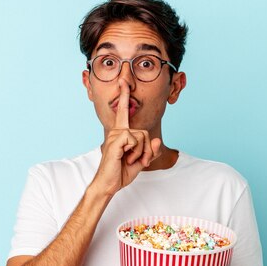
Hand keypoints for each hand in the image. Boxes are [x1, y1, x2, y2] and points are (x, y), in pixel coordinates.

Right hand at [91, 79, 160, 196]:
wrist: (108, 184)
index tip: (123, 81)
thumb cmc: (121, 172)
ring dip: (142, 153)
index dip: (124, 96)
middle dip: (147, 150)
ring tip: (130, 161)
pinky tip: (125, 159)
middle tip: (139, 161)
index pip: (124, 111)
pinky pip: (135, 140)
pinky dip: (136, 153)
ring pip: (142, 136)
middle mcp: (118, 131)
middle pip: (145, 132)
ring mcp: (116, 135)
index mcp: (121, 133)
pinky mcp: (116, 140)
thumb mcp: (141, 161)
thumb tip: (157, 140)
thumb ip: (151, 150)